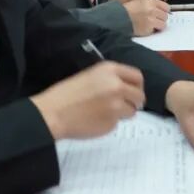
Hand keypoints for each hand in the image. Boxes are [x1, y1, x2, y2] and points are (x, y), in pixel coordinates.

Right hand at [31, 61, 145, 139]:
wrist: (54, 112)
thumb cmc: (67, 93)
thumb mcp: (91, 76)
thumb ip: (111, 79)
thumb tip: (127, 88)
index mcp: (110, 70)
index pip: (137, 77)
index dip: (137, 86)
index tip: (133, 91)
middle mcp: (117, 86)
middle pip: (139, 96)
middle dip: (134, 102)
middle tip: (125, 105)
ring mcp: (116, 105)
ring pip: (132, 111)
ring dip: (123, 113)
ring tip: (105, 112)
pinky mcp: (112, 122)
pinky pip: (118, 123)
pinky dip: (110, 122)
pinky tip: (95, 119)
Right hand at [123, 0, 170, 35]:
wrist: (117, 19)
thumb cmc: (124, 9)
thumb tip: (152, 3)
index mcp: (149, 0)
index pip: (166, 7)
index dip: (163, 11)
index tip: (161, 13)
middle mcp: (152, 9)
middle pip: (165, 16)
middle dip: (160, 19)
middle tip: (154, 20)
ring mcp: (151, 20)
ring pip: (163, 24)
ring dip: (158, 26)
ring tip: (150, 25)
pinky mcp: (149, 29)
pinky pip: (155, 31)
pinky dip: (152, 31)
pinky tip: (145, 28)